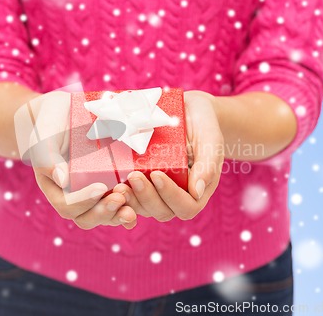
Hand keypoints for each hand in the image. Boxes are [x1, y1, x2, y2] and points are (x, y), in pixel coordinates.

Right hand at [15, 90, 136, 229]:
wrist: (66, 111)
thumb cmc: (51, 122)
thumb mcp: (44, 135)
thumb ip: (47, 157)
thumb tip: (62, 181)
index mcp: (56, 187)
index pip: (67, 205)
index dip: (84, 201)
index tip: (100, 187)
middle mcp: (75, 195)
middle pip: (88, 217)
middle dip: (104, 212)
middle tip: (120, 197)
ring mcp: (94, 192)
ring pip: (106, 215)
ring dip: (120, 214)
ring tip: (132, 207)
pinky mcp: (112, 184)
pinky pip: (121, 203)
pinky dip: (132, 206)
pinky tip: (141, 204)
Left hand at [113, 90, 223, 220]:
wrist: (189, 111)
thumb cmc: (204, 124)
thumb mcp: (210, 139)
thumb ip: (208, 164)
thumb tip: (197, 192)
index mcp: (197, 189)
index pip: (186, 207)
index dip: (171, 196)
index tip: (157, 174)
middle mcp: (177, 195)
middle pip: (161, 211)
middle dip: (146, 197)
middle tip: (133, 176)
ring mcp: (157, 190)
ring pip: (143, 208)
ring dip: (130, 199)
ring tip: (119, 183)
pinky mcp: (142, 181)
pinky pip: (131, 195)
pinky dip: (122, 193)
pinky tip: (111, 181)